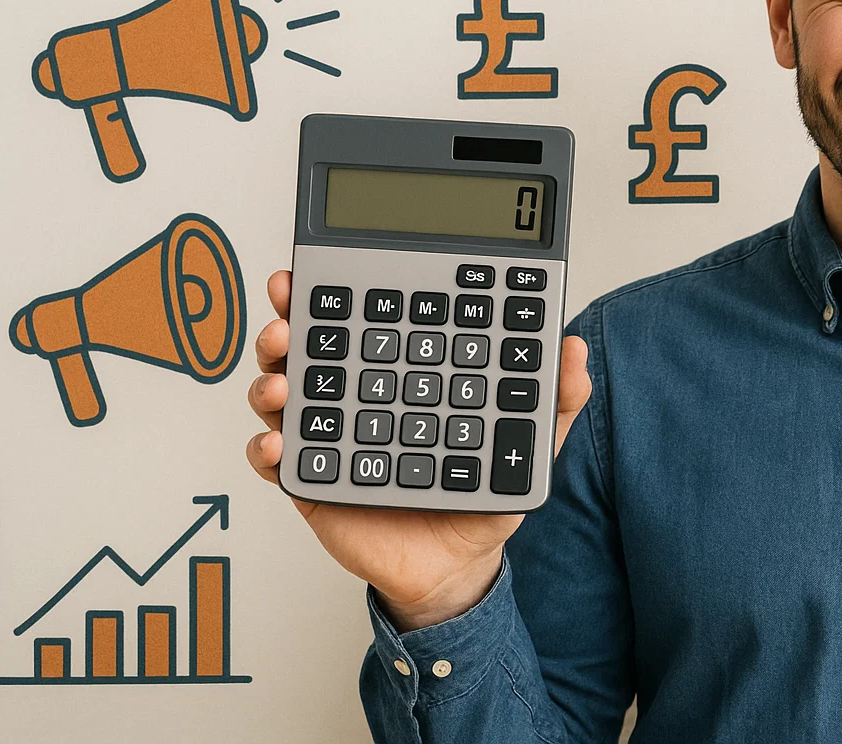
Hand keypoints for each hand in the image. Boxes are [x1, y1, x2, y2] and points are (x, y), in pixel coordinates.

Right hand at [245, 270, 591, 630]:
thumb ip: (552, 400)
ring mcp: (334, 438)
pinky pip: (280, 465)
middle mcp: (360, 397)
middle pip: (313, 348)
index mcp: (403, 374)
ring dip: (273, 380)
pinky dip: (267, 452)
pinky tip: (275, 445)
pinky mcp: (316, 483)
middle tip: (286, 315)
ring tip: (279, 382)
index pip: (369, 321)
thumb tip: (574, 349)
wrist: (458, 568)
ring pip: (287, 397)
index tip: (326, 272)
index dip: (342, 292)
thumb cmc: (483, 496)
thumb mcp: (525, 445)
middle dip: (289, 323)